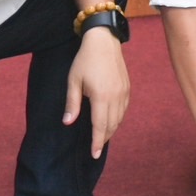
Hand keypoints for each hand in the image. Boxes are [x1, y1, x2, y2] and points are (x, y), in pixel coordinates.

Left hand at [66, 28, 130, 156]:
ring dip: (111, 130)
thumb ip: (72, 103)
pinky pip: (123, 109)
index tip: (95, 154)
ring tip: (102, 137)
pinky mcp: (127, 88)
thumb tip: (68, 122)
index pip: (100, 126)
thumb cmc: (85, 60)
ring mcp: (123, 93)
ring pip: (119, 118)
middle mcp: (115, 97)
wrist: (104, 42)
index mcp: (101, 96)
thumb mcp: (73, 81)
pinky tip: (111, 121)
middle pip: (112, 125)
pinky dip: (117, 119)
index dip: (97, 141)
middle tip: (97, 149)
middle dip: (104, 139)